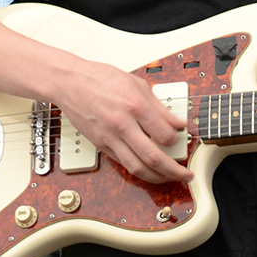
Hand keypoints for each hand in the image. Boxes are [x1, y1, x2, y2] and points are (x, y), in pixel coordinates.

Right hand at [54, 61, 191, 184]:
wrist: (70, 82)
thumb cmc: (101, 79)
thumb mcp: (137, 84)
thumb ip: (160, 107)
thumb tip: (178, 123)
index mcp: (135, 105)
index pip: (164, 134)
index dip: (177, 140)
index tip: (181, 138)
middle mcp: (122, 125)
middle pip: (153, 158)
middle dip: (174, 171)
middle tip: (186, 175)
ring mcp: (109, 137)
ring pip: (137, 168)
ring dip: (157, 177)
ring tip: (170, 178)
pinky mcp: (101, 145)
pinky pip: (123, 164)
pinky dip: (138, 170)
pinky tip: (149, 170)